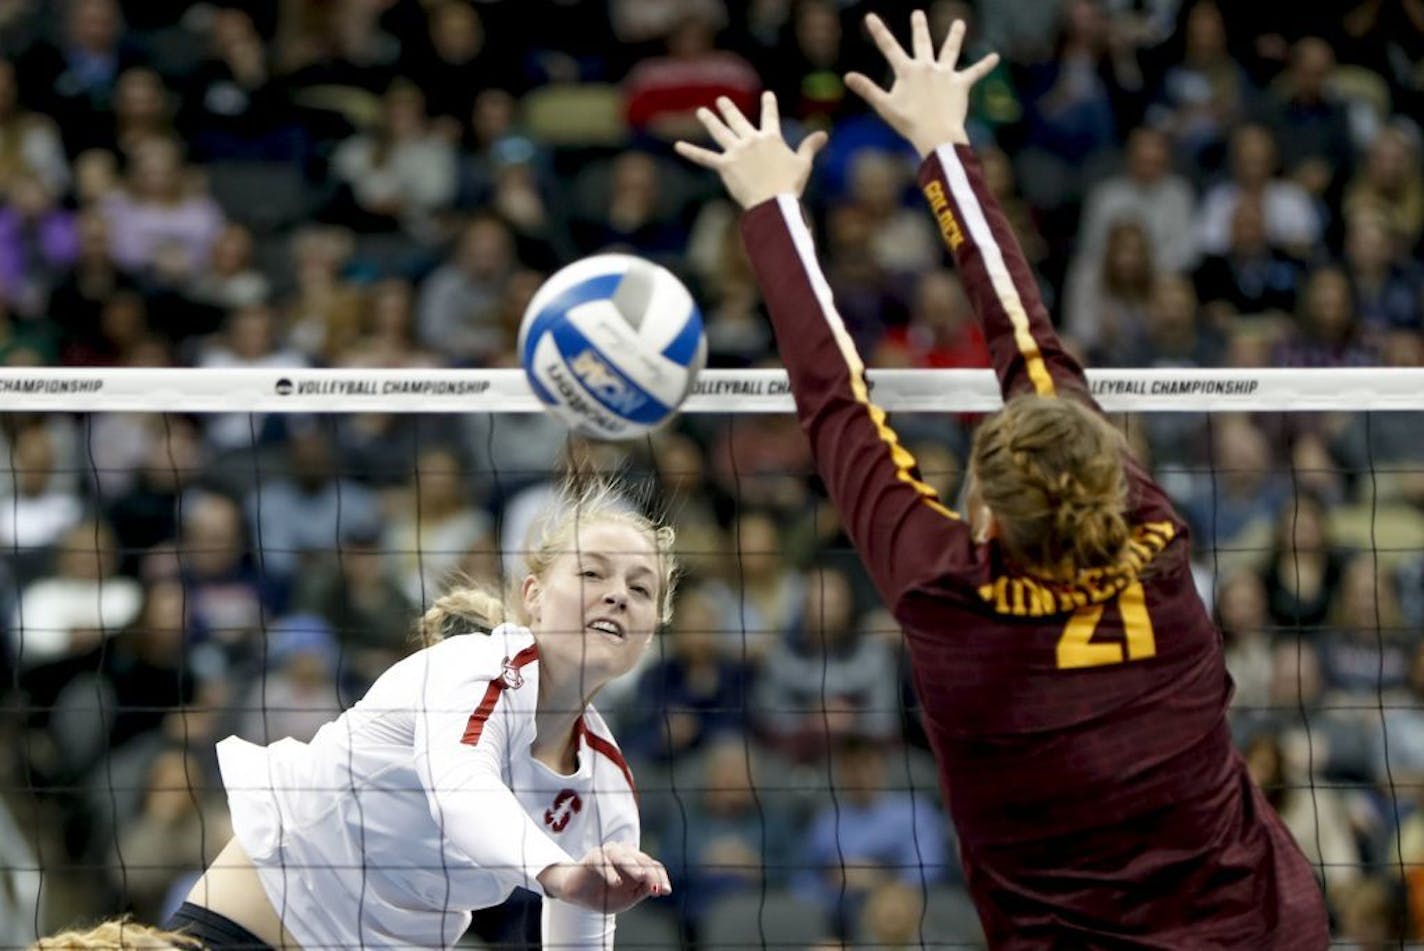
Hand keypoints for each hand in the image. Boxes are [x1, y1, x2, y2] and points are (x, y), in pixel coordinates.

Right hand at [537, 842, 671, 913]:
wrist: (578, 895)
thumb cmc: (605, 893)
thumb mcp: (628, 898)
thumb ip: (642, 891)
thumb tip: (658, 888)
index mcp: (636, 862)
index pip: (652, 866)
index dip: (660, 878)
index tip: (665, 891)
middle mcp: (624, 853)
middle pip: (641, 859)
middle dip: (650, 874)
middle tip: (656, 887)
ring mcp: (608, 853)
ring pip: (623, 855)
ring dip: (633, 865)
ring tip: (641, 876)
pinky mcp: (592, 857)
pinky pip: (602, 862)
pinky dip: (610, 872)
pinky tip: (616, 882)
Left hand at [675, 92, 826, 209]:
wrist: (774, 203)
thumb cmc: (790, 185)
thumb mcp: (803, 164)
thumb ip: (810, 146)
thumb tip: (824, 134)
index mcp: (771, 138)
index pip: (770, 116)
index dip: (769, 104)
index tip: (767, 94)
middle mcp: (752, 140)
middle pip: (738, 120)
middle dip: (729, 109)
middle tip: (721, 100)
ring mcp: (737, 152)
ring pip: (720, 132)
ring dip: (710, 121)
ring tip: (701, 111)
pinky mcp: (725, 166)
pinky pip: (705, 157)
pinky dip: (690, 152)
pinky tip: (677, 146)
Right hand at [844, 10, 1000, 157]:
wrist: (936, 133)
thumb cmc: (909, 123)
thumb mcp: (884, 106)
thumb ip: (867, 89)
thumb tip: (847, 76)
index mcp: (907, 70)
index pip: (889, 47)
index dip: (879, 31)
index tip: (871, 17)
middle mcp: (927, 67)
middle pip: (922, 42)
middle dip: (919, 27)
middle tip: (918, 14)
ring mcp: (945, 74)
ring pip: (950, 51)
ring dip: (955, 36)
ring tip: (959, 23)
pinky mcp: (960, 85)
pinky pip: (974, 73)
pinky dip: (985, 65)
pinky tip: (995, 57)